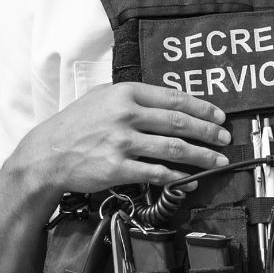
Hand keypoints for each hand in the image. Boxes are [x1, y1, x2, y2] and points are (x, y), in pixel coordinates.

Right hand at [11, 82, 230, 194]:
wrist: (48, 154)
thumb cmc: (75, 125)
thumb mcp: (100, 96)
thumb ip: (131, 96)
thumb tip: (165, 101)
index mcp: (125, 93)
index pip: (174, 98)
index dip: (202, 108)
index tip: (219, 116)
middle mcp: (126, 115)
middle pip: (179, 123)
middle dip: (209, 132)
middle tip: (225, 139)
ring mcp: (122, 142)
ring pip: (174, 149)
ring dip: (202, 156)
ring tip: (218, 161)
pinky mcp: (118, 168)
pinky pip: (156, 173)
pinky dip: (178, 177)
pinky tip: (191, 179)